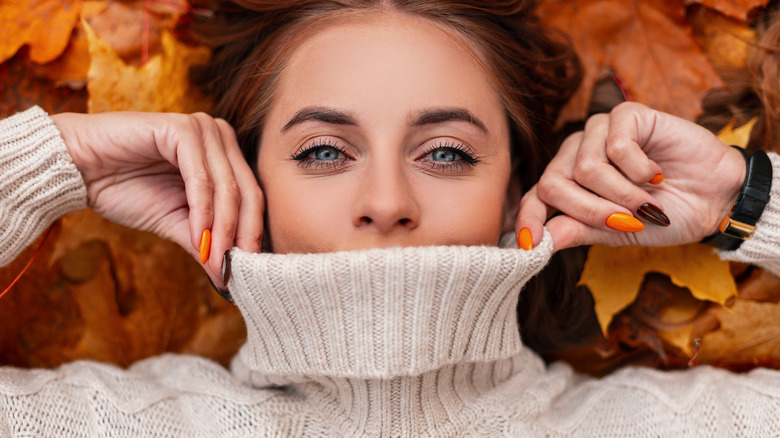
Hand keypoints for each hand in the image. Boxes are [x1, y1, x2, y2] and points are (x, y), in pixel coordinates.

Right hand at [51, 111, 263, 285]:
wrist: (80, 169)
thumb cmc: (126, 189)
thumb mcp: (175, 222)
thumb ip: (204, 243)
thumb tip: (229, 277)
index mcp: (225, 154)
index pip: (251, 198)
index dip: (251, 236)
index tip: (246, 272)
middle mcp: (220, 136)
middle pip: (246, 193)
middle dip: (241, 236)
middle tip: (234, 270)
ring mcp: (203, 128)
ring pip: (227, 187)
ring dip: (222, 229)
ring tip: (216, 261)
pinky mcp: (182, 128)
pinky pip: (201, 177)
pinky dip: (202, 211)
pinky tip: (198, 236)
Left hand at [517, 102, 746, 251]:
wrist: (714, 198)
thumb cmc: (664, 213)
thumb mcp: (616, 232)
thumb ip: (577, 230)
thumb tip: (532, 242)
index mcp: (568, 180)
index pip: (535, 196)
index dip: (528, 219)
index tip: (528, 244)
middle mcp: (576, 152)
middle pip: (554, 183)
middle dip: (590, 211)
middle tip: (626, 221)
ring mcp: (599, 131)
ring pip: (585, 168)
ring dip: (622, 193)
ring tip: (647, 199)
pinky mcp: (626, 115)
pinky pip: (616, 147)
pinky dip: (640, 169)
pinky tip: (656, 171)